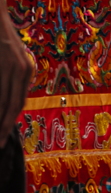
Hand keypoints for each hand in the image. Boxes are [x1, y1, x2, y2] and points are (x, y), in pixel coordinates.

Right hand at [0, 0, 32, 148]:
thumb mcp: (8, 57)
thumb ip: (8, 76)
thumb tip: (6, 100)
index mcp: (26, 70)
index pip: (18, 101)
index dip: (9, 120)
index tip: (2, 135)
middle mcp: (22, 68)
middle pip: (12, 104)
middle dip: (3, 126)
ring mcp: (11, 63)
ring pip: (2, 98)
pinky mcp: (1, 59)